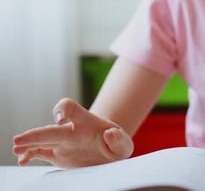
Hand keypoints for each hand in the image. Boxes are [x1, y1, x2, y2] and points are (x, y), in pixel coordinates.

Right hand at [12, 98, 133, 167]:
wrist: (111, 152)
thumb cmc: (117, 145)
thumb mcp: (124, 144)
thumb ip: (120, 139)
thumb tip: (109, 134)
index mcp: (86, 123)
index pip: (71, 107)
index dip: (63, 109)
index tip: (62, 120)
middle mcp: (71, 130)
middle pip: (51, 129)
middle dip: (35, 134)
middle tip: (19, 140)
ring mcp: (63, 142)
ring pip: (41, 140)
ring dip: (28, 143)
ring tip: (17, 149)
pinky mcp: (58, 154)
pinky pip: (40, 152)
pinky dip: (30, 154)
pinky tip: (23, 159)